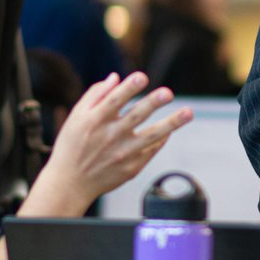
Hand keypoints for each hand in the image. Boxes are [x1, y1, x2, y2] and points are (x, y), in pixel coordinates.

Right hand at [27, 72, 192, 214]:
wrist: (70, 182)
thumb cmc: (72, 144)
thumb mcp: (76, 117)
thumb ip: (95, 95)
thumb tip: (116, 77)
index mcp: (94, 120)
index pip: (115, 100)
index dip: (129, 87)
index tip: (142, 77)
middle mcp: (110, 136)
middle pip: (136, 116)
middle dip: (153, 103)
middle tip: (168, 93)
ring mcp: (123, 153)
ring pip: (152, 135)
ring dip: (172, 123)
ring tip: (188, 113)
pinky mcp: (132, 167)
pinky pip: (152, 149)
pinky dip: (162, 138)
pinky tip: (170, 130)